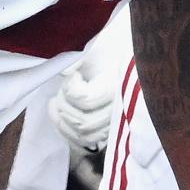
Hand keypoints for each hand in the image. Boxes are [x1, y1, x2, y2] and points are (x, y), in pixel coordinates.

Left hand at [49, 7, 130, 153]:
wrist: (131, 53)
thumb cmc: (112, 47)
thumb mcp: (96, 47)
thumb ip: (80, 58)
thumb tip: (65, 73)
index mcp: (118, 87)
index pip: (83, 100)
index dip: (70, 86)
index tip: (75, 73)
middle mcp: (121, 109)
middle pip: (81, 121)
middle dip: (64, 104)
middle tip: (65, 86)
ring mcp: (116, 122)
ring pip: (83, 135)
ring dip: (63, 119)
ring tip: (61, 99)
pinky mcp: (109, 128)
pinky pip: (85, 142)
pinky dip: (68, 131)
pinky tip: (59, 114)